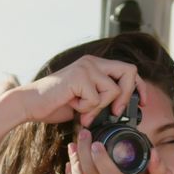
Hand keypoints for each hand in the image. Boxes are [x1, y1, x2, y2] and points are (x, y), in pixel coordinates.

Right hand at [20, 56, 145, 126]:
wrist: (30, 104)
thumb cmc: (56, 104)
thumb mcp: (86, 102)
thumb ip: (103, 101)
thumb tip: (122, 111)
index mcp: (95, 65)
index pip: (128, 70)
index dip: (139, 86)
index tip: (143, 103)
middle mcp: (92, 62)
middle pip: (128, 71)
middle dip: (126, 95)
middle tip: (116, 112)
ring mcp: (86, 67)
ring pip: (112, 90)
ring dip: (99, 108)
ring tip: (83, 112)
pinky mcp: (79, 76)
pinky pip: (96, 99)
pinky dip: (86, 109)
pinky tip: (72, 106)